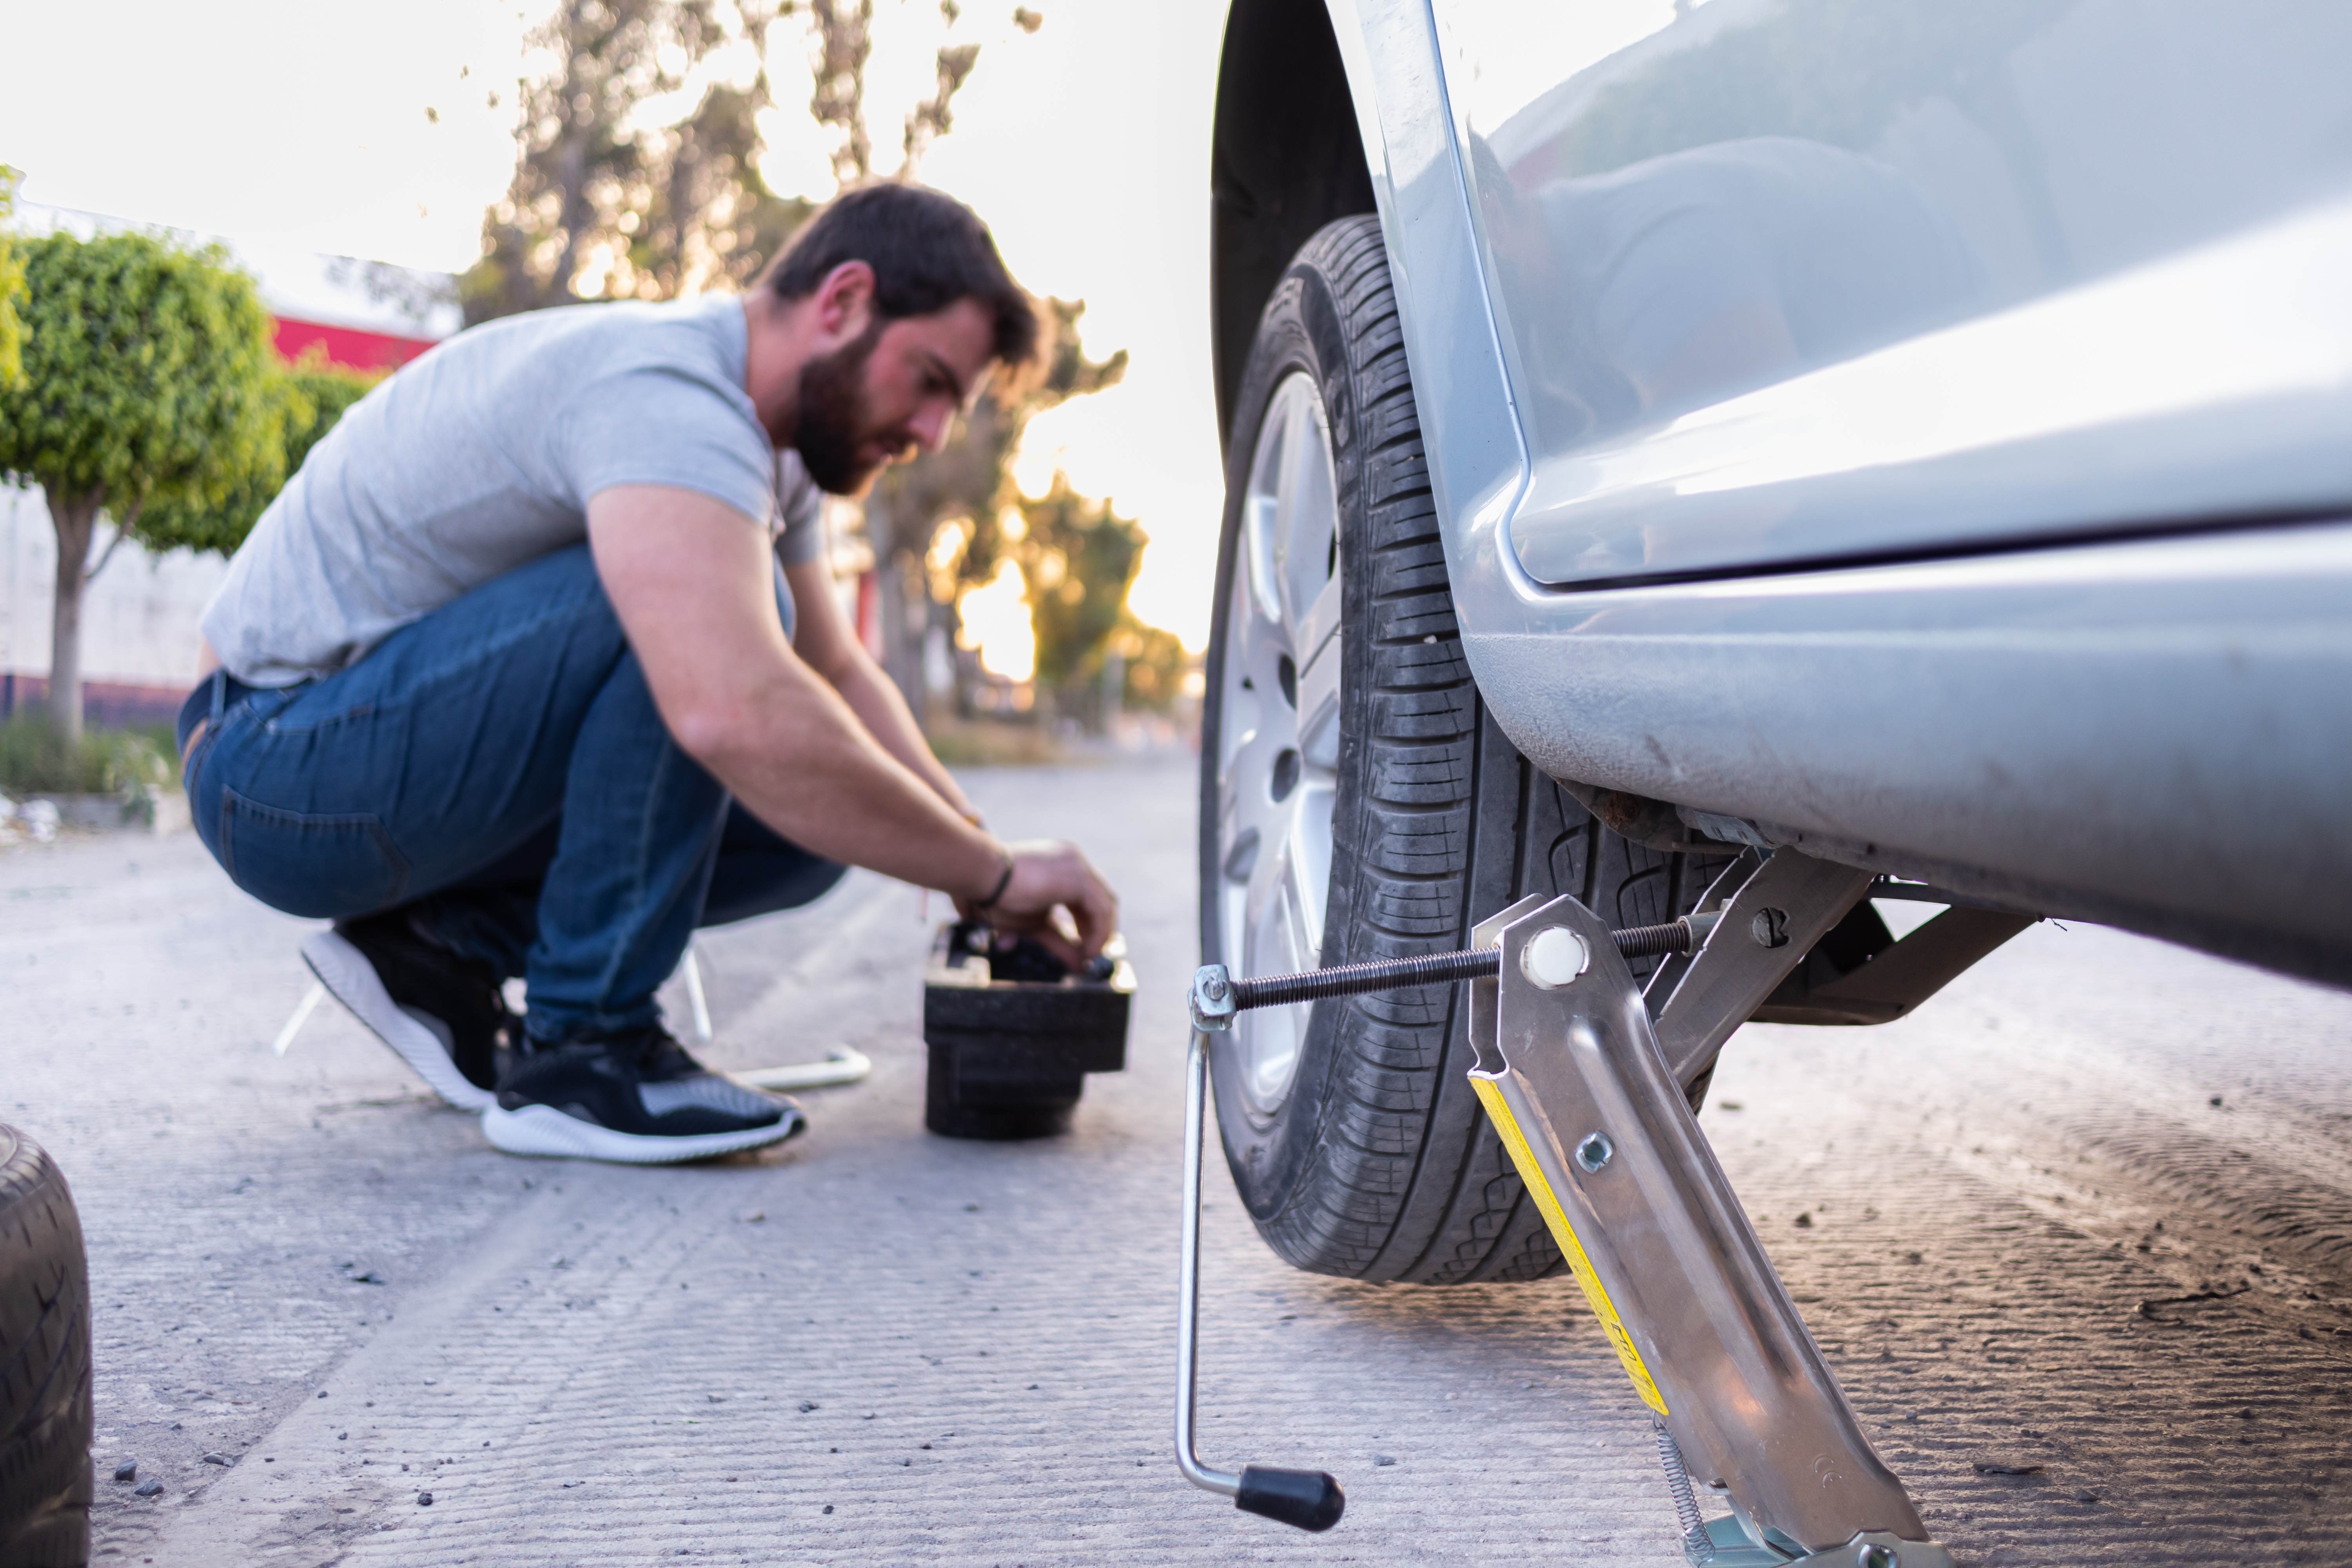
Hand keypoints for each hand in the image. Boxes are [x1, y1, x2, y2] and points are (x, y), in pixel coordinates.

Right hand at [959, 839, 1117, 969]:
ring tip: (1089, 956)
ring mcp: (1077, 865)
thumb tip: (1078, 964)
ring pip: (1105, 903)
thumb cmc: (996, 897)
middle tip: (1089, 954)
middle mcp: (1074, 860)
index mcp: (1062, 865)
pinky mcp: (1078, 876)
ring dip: (1102, 933)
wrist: (981, 875)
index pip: (1088, 896)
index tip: (1084, 947)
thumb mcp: (1033, 923)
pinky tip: (1088, 951)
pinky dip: (1099, 932)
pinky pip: (1101, 909)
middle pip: (1101, 898)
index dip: (1090, 924)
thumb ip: (1058, 941)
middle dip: (1098, 929)